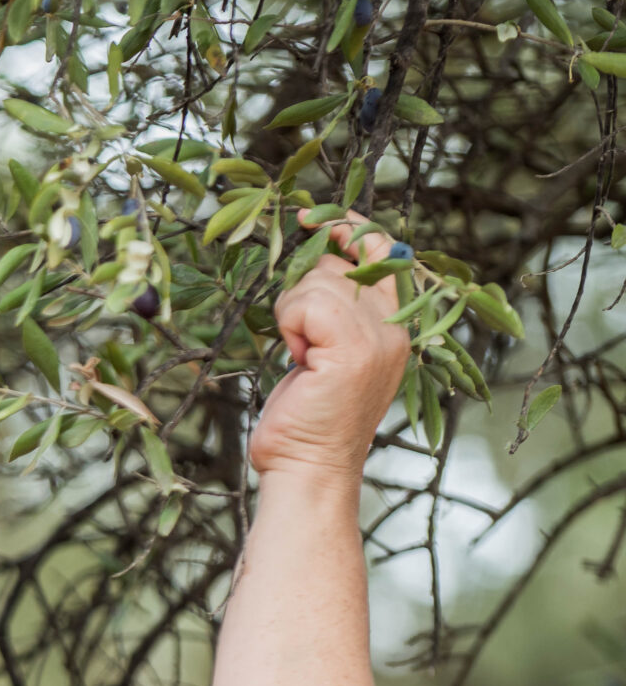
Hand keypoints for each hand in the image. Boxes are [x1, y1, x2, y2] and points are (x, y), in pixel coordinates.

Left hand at [249, 212, 410, 481]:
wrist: (309, 468)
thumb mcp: (326, 353)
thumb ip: (336, 311)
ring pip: (319, 280)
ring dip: (291, 313)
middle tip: (301, 340)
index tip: (314, 217)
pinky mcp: (353, 349)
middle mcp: (396, 327)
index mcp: (396, 325)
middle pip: (339, 263)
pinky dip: (288, 324)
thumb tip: (321, 260)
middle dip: (303, 289)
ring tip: (301, 356)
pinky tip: (297, 359)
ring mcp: (379, 337)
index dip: (350, 227)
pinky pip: (306, 302)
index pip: (384, 253)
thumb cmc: (306, 416)